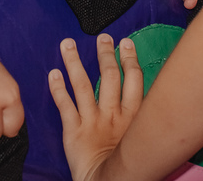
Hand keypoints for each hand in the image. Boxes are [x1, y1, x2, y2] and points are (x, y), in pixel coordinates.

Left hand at [48, 34, 142, 180]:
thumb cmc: (125, 165)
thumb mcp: (139, 137)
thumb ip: (140, 116)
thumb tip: (149, 96)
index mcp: (132, 117)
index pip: (133, 80)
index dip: (129, 60)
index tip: (125, 43)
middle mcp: (112, 115)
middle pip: (110, 77)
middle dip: (106, 54)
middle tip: (102, 38)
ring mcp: (93, 122)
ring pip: (83, 85)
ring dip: (74, 62)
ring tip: (67, 43)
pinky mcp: (74, 131)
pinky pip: (65, 106)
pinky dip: (58, 89)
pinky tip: (53, 73)